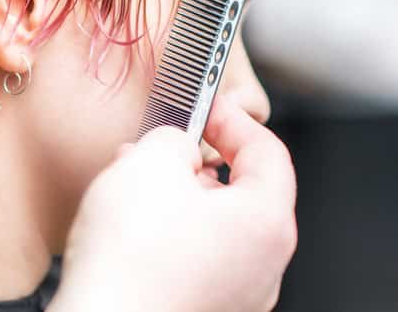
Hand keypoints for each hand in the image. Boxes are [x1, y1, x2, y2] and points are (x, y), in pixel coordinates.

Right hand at [50, 95, 296, 311]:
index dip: (233, 118)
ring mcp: (237, 296)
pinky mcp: (204, 311)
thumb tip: (176, 146)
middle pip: (243, 191)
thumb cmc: (130, 261)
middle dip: (198, 161)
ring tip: (133, 184)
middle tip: (163, 144)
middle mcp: (263, 266)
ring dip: (179, 196)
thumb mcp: (151, 161)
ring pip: (216, 226)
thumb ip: (174, 138)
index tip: (206, 106)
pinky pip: (197, 258)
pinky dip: (171, 233)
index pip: (268, 151)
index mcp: (267, 223)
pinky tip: (131, 225)